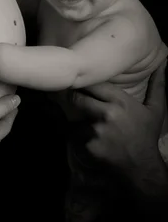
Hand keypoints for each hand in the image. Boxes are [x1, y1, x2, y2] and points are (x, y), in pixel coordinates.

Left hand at [70, 59, 166, 174]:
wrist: (142, 168)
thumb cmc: (146, 135)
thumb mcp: (155, 110)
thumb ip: (157, 86)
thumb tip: (164, 64)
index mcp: (120, 101)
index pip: (92, 84)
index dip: (84, 83)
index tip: (80, 83)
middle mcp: (107, 113)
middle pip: (77, 97)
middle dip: (74, 98)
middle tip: (74, 100)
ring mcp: (96, 130)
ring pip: (74, 116)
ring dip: (76, 118)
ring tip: (83, 121)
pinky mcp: (89, 146)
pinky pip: (75, 135)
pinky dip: (78, 136)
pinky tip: (88, 138)